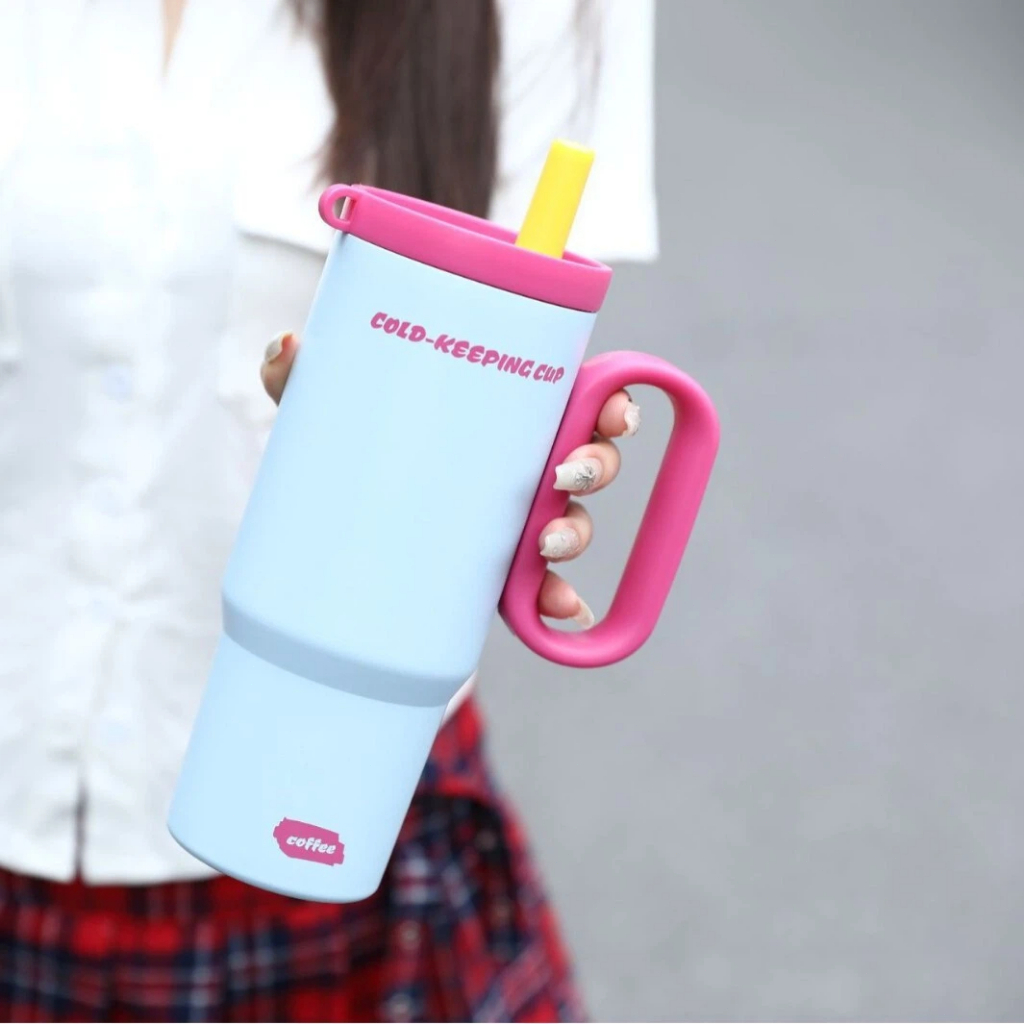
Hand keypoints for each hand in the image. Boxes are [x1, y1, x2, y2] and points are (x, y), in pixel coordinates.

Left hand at [262, 332, 640, 627]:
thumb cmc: (350, 455)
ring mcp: (509, 523)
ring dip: (576, 533)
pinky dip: (558, 602)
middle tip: (565, 473)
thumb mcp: (326, 414)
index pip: (575, 400)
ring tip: (545, 544)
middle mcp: (519, 467)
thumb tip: (285, 346)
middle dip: (599, 466)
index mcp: (504, 417)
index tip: (615, 409)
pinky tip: (563, 616)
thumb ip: (304, 377)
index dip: (612, 404)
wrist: (331, 536)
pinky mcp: (491, 573)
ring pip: (573, 522)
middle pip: (590, 460)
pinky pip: (539, 589)